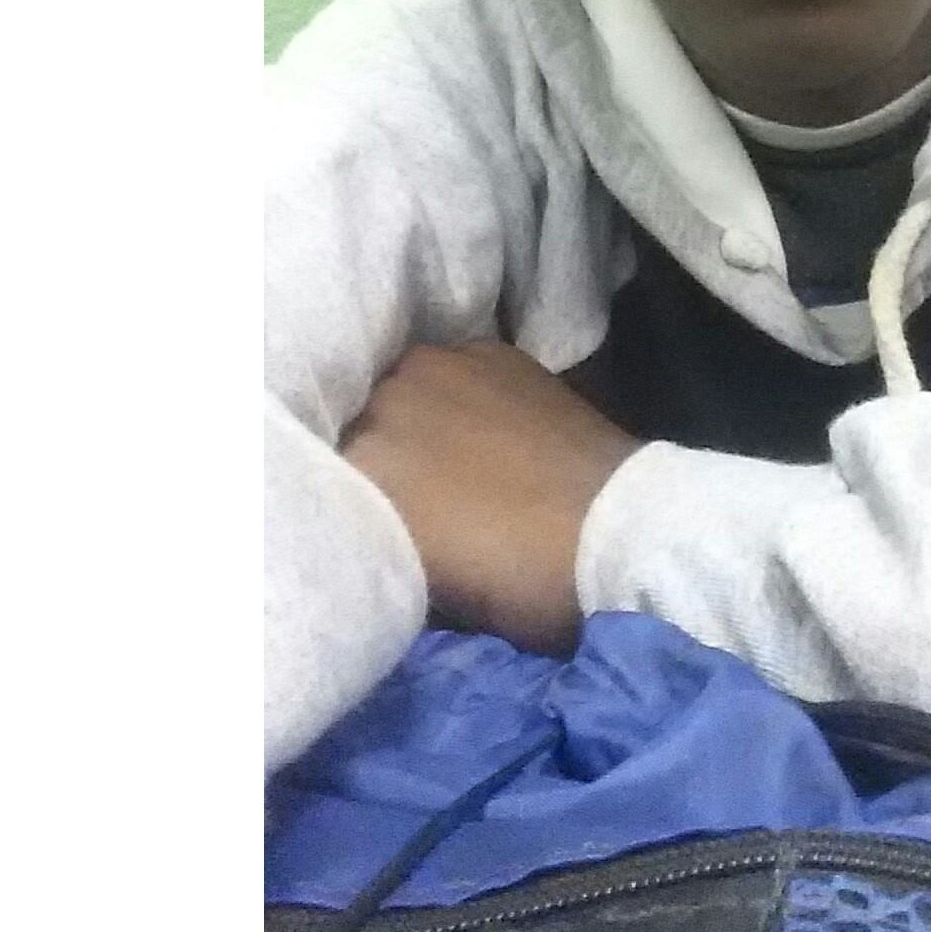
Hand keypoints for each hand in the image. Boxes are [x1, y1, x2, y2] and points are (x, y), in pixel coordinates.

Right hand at [342, 340, 641, 654]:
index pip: (317, 465)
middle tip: (391, 485)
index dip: (332, 490)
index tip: (346, 511)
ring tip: (434, 451)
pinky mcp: (493, 352)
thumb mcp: (417, 576)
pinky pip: (450, 369)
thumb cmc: (513, 578)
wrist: (613, 531)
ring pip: (397, 388)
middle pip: (352, 418)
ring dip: (406, 414)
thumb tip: (359, 514)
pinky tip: (474, 422)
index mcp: (357, 459)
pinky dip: (452, 394)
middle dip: (363, 446)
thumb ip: (371, 533)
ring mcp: (441, 364)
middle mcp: (385, 397)